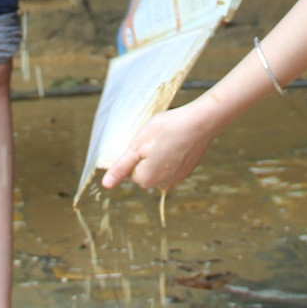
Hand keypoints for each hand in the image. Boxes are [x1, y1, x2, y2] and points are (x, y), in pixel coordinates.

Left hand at [101, 101, 219, 190]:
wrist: (200, 122)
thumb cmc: (166, 130)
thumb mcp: (137, 145)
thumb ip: (121, 167)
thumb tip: (106, 184)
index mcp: (147, 180)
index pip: (130, 170)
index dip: (135, 152)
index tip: (144, 140)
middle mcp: (162, 184)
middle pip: (144, 170)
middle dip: (146, 155)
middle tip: (155, 137)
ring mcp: (177, 178)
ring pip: (158, 166)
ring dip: (159, 154)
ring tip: (166, 138)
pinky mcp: (187, 170)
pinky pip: (172, 163)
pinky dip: (172, 153)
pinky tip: (176, 140)